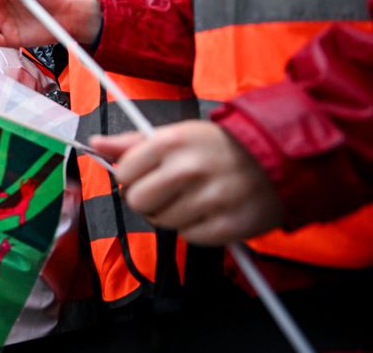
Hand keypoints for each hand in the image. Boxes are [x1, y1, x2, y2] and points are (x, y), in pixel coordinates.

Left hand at [91, 121, 283, 244]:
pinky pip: (189, 237)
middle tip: (164, 193)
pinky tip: (208, 212)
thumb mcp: (176, 134)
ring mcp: (209, 199)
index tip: (143, 176)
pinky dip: (194, 229)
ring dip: (172, 215)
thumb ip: (132, 143)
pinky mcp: (227, 225)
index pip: (123, 173)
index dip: (130, 178)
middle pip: (138, 202)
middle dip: (146, 200)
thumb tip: (95, 143)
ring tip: (192, 199)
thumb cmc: (219, 146)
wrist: (277, 158)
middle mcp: (187, 170)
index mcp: (170, 142)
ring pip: (162, 222)